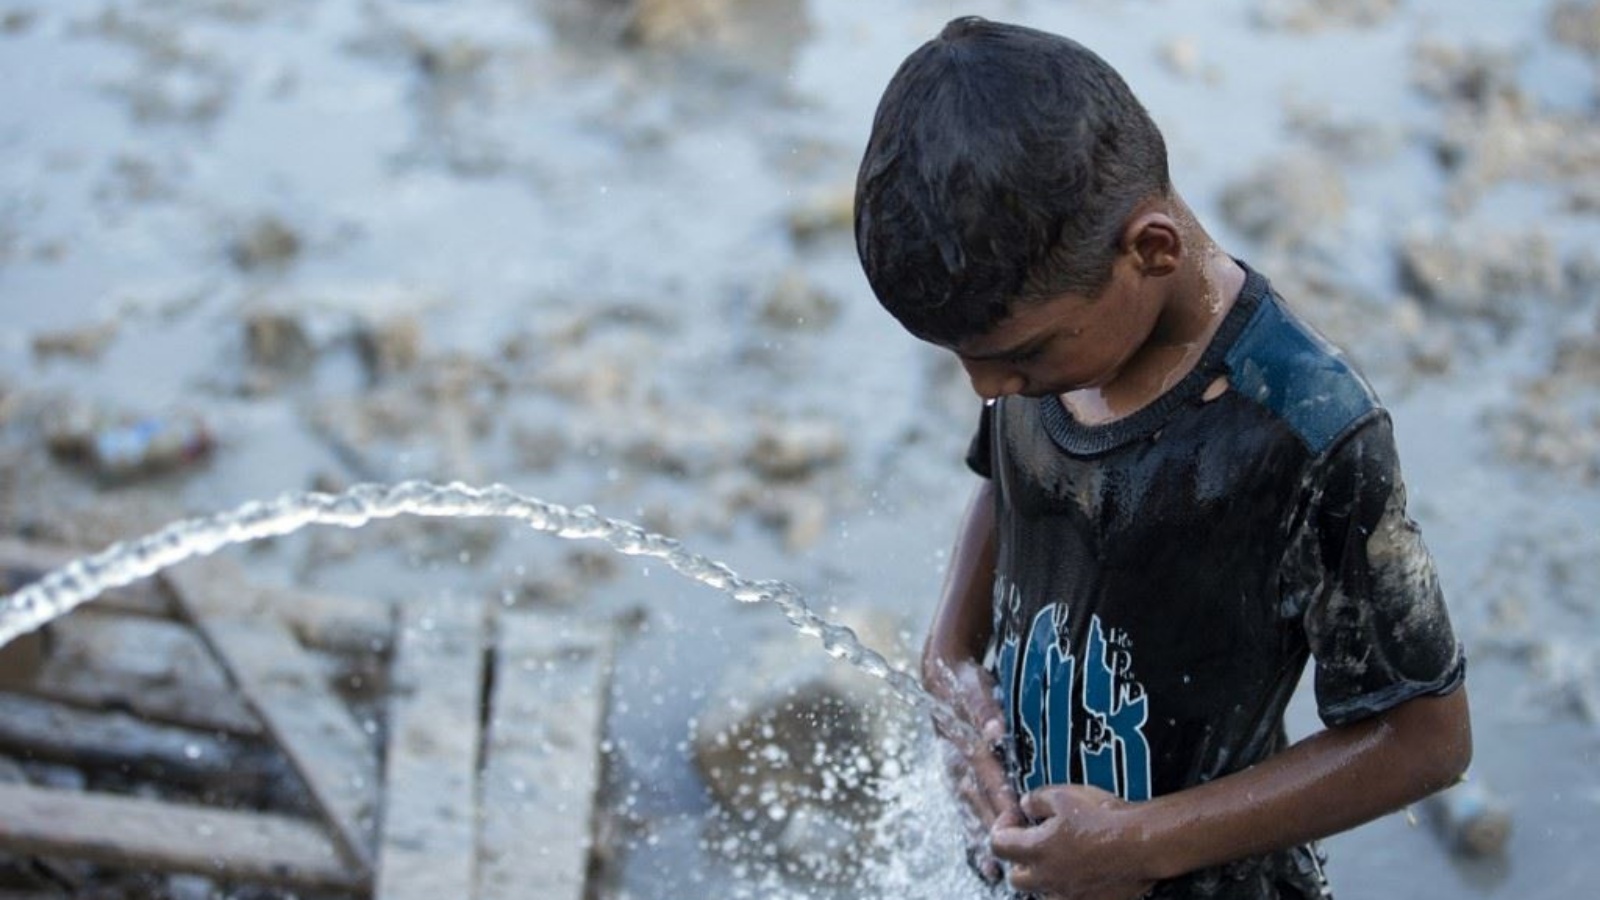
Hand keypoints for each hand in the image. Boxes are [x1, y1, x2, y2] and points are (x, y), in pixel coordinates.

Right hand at [926, 658, 1019, 882]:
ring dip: (979, 839)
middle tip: (1010, 857)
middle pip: (977, 800)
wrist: (940, 676)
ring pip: (968, 810)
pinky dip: (971, 834)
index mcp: (962, 742)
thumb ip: (984, 709)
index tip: (1015, 822)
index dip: (1000, 799)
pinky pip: (963, 810)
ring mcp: (953, 772)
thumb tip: (994, 731)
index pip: (986, 774)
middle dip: (993, 828)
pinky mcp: (955, 778)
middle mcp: (955, 762)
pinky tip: (980, 858)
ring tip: (991, 870)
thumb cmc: (964, 683)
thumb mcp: (974, 688)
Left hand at [990, 784, 1155, 899]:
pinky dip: (1068, 886)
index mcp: (1036, 850)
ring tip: (1060, 856)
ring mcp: (1068, 894)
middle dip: (1018, 859)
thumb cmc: (1104, 817)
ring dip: (1043, 876)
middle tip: (1035, 840)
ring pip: (1041, 891)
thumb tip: (1025, 805)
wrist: (1143, 843)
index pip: (997, 845)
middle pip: (1015, 877)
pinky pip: (1068, 898)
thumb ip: (1035, 800)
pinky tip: (1082, 869)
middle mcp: (1047, 878)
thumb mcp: (1063, 795)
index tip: (1017, 817)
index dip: (1002, 827)